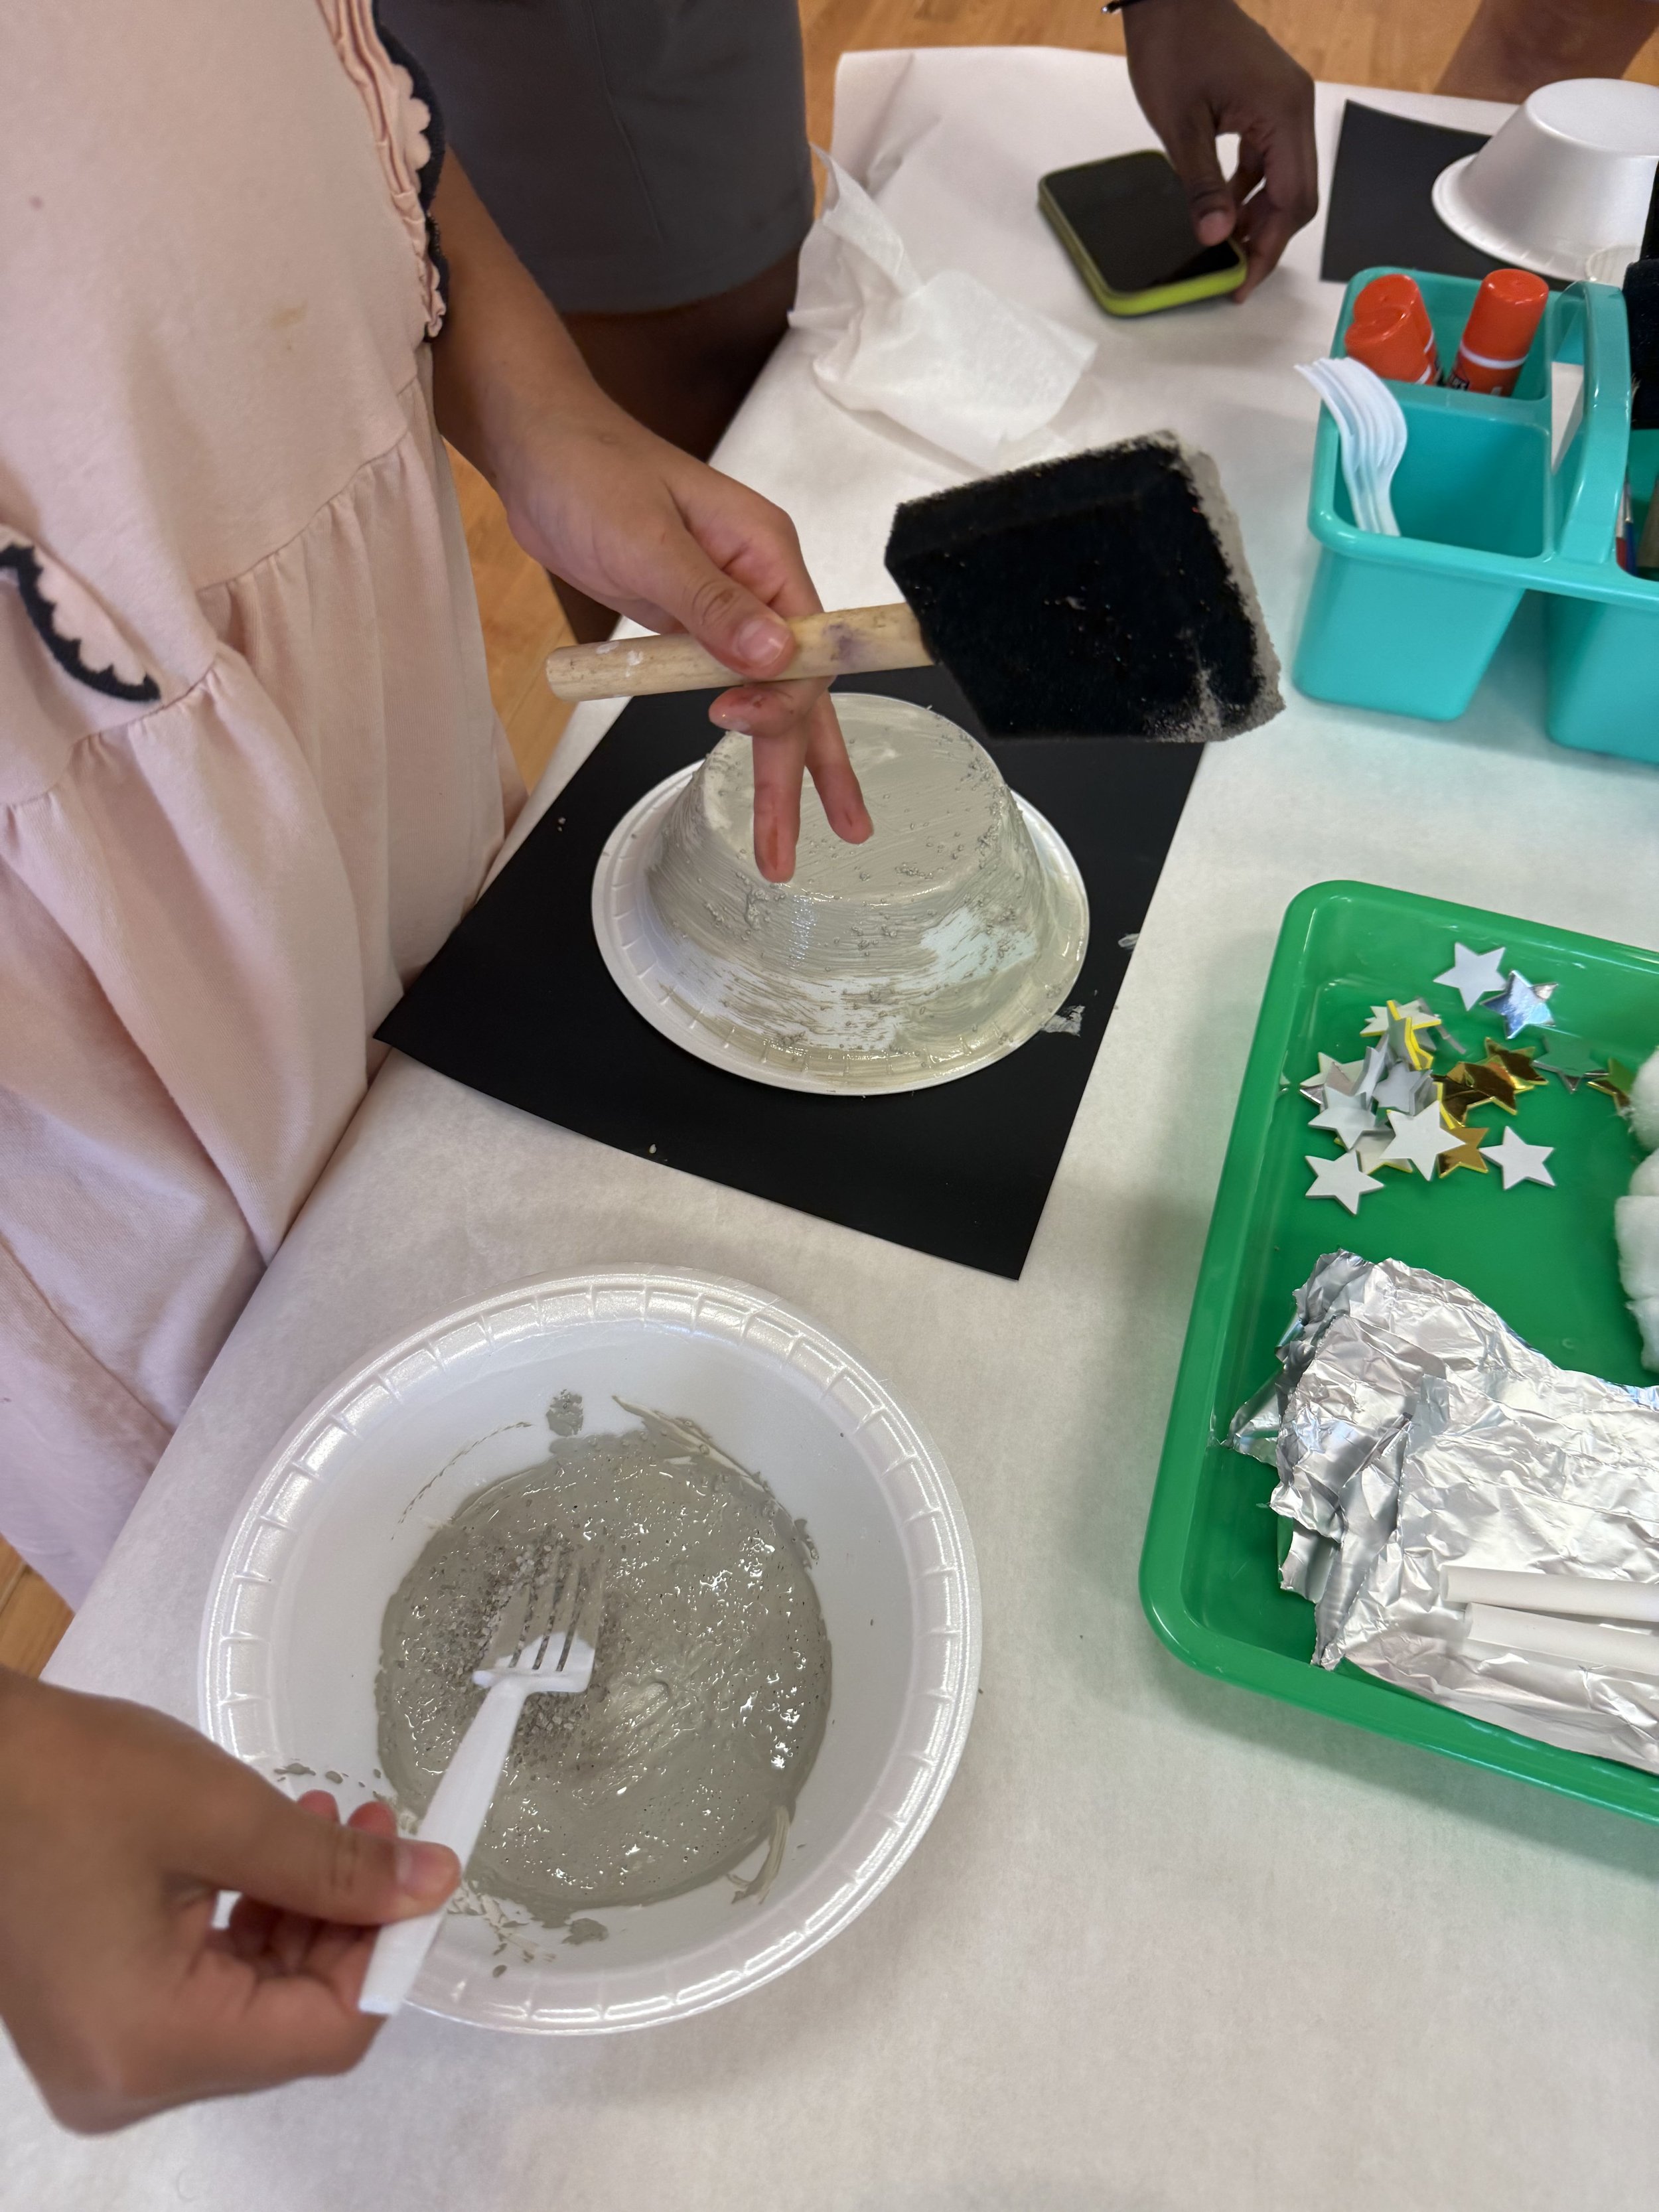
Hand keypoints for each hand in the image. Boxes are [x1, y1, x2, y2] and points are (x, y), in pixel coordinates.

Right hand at [0, 1669, 458, 2133]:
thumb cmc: (76, 1780)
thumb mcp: (224, 1815)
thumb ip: (337, 1869)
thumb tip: (436, 1885)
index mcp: (152, 2048)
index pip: (324, 2036)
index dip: (387, 1954)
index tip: (421, 1872)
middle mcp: (125, 2081)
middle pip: (288, 2025)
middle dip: (347, 1926)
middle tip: (374, 1825)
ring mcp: (104, 2057)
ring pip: (253, 2007)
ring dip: (303, 1918)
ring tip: (328, 1822)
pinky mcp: (95, 2021)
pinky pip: (202, 1995)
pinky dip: (250, 1929)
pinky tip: (273, 1856)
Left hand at [429, 156, 869, 881]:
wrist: (535, 444)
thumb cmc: (588, 472)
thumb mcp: (646, 540)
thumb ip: (710, 604)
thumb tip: (775, 661)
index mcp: (767, 554)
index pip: (805, 648)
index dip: (783, 700)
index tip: (732, 722)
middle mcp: (762, 583)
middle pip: (799, 689)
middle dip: (800, 770)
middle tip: (789, 850)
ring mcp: (728, 604)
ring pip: (767, 695)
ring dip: (774, 767)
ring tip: (780, 842)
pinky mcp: (691, 618)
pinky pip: (727, 683)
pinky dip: (738, 728)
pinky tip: (747, 768)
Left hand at [1122, 0, 1317, 299]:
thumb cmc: (1174, 44)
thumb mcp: (1179, 126)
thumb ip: (1202, 186)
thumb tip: (1216, 238)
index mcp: (1283, 113)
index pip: (1293, 201)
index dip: (1270, 249)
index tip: (1242, 283)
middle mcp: (1297, 108)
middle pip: (1299, 195)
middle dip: (1269, 238)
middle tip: (1234, 271)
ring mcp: (1287, 103)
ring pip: (1288, 179)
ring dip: (1260, 215)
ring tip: (1226, 244)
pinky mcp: (1272, 102)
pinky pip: (1273, 157)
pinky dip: (1253, 187)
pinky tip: (1225, 206)